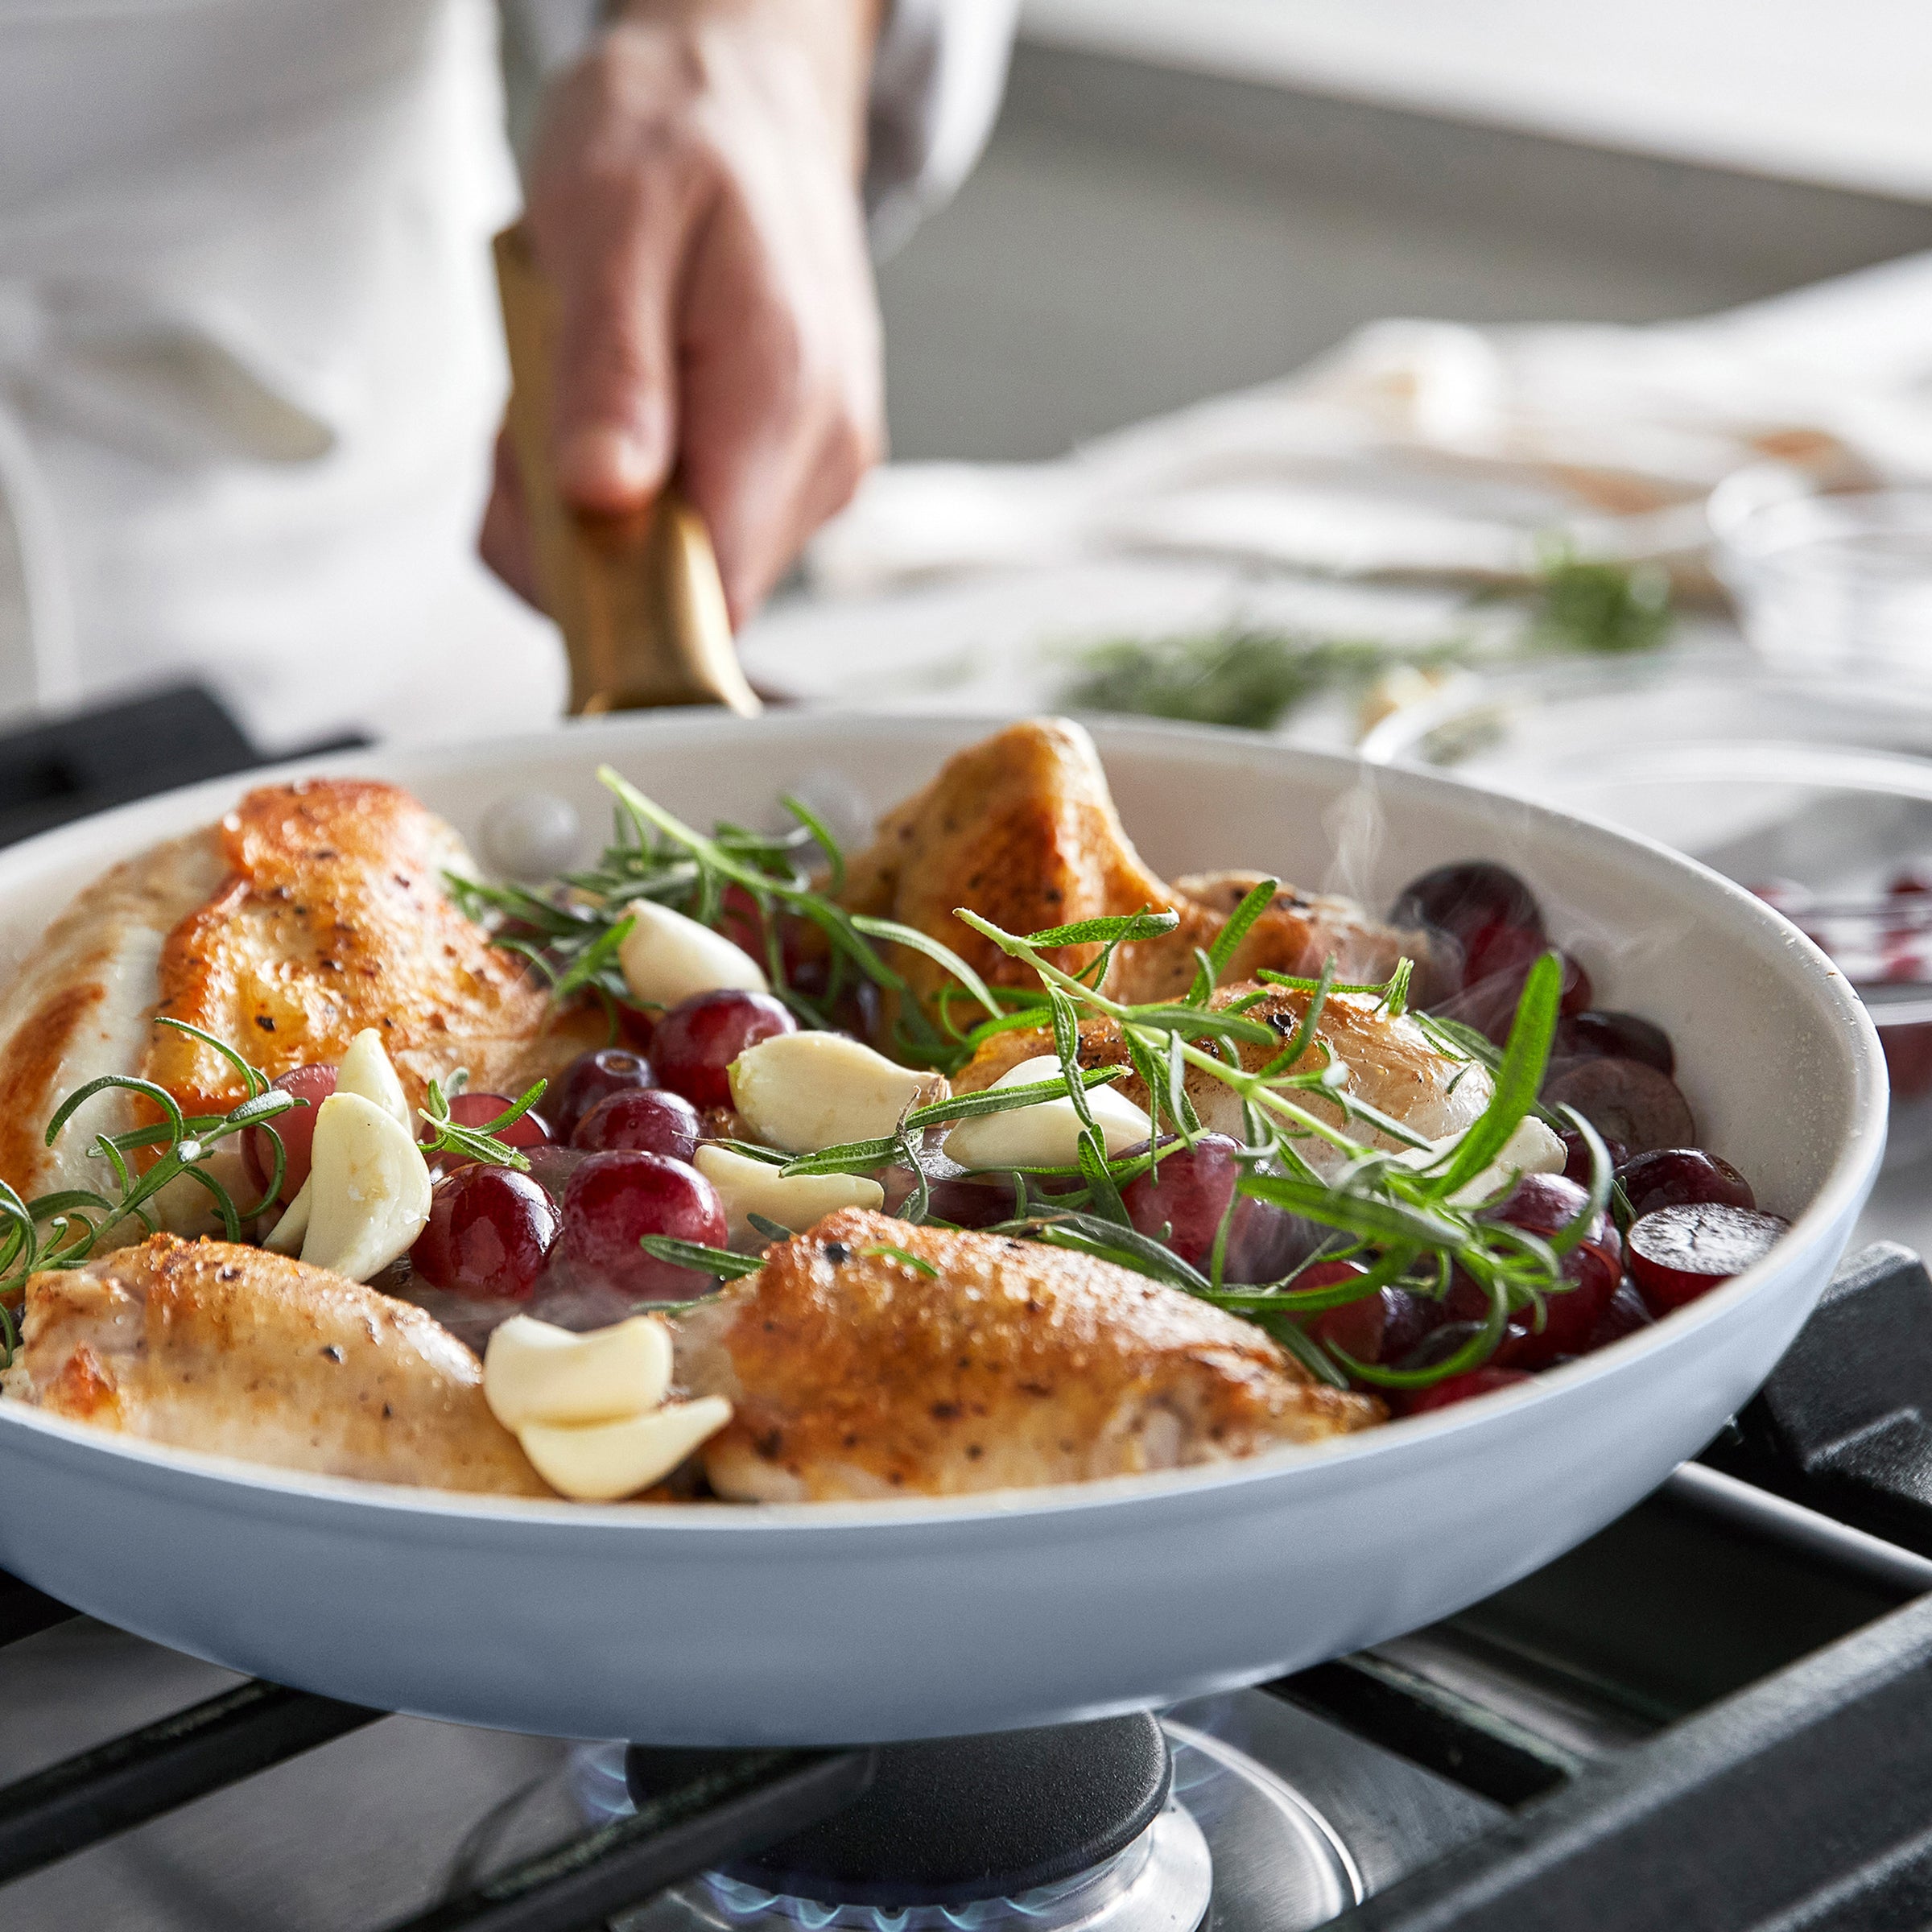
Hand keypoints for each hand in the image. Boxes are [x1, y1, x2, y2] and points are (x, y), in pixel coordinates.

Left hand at [483, 0, 883, 625]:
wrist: (750, 96)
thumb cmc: (680, 135)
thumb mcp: (608, 222)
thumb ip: (610, 371)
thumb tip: (603, 498)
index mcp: (782, 397)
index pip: (706, 596)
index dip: (605, 588)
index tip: (539, 501)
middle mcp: (822, 457)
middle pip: (685, 596)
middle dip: (581, 535)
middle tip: (539, 415)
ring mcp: (816, 472)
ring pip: (683, 572)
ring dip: (597, 512)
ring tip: (579, 390)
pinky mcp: (796, 474)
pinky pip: (696, 534)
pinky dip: (632, 492)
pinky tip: (618, 411)